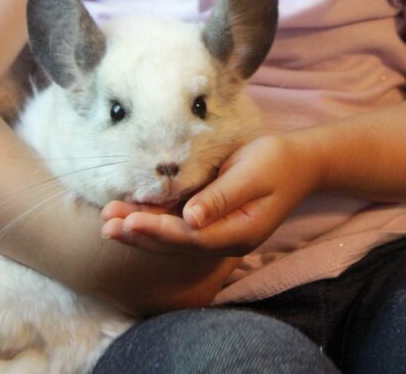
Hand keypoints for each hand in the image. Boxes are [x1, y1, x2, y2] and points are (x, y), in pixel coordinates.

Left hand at [101, 132, 317, 256]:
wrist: (299, 162)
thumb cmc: (277, 162)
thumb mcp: (253, 174)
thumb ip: (222, 197)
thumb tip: (191, 218)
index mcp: (238, 233)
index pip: (190, 238)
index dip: (158, 231)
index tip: (129, 221)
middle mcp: (225, 240)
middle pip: (176, 243)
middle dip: (140, 234)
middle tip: (106, 224)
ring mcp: (218, 232)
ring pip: (173, 237)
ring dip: (141, 229)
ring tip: (108, 221)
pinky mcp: (211, 220)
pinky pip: (179, 225)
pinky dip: (154, 220)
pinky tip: (131, 214)